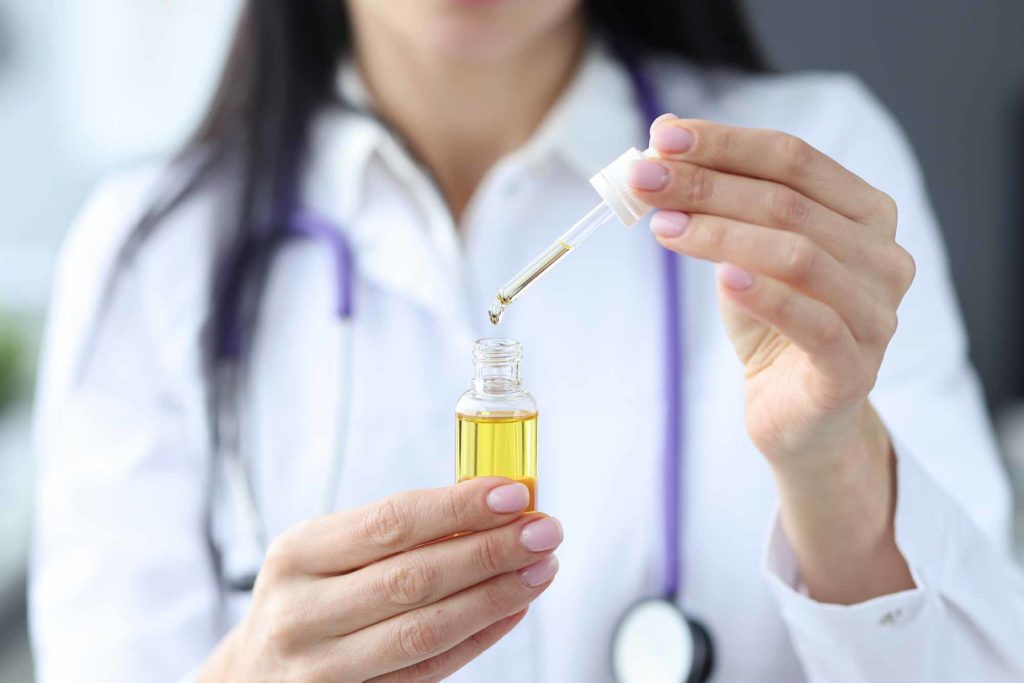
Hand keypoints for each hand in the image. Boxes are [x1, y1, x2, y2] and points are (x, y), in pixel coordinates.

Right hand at [198, 478, 560, 681]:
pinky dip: (479, 636)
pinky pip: (430, 669)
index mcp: (297, 554)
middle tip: (544, 531)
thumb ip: (392, 533)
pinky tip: (513, 608)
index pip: (390, 521)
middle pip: (414, 577)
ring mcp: (324, 668)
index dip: (458, 506)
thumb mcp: (322, 554)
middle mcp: (303, 612)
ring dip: (496, 595)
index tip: (513, 493)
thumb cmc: (305, 600)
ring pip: (427, 629)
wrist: (253, 677)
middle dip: (491, 550)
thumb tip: (488, 505)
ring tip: (540, 569)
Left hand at [629, 116, 915, 602]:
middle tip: (644, 179)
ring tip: (662, 226)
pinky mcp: (854, 368)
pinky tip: (722, 278)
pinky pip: (811, 322)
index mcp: (865, 213)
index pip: (794, 158)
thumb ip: (717, 198)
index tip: (662, 136)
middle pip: (790, 202)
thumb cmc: (771, 322)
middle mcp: (884, 256)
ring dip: (721, 234)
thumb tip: (663, 134)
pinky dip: (765, 295)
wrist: (795, 413)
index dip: (725, 144)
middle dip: (707, 184)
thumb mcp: (740, 251)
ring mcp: (878, 313)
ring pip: (799, 255)